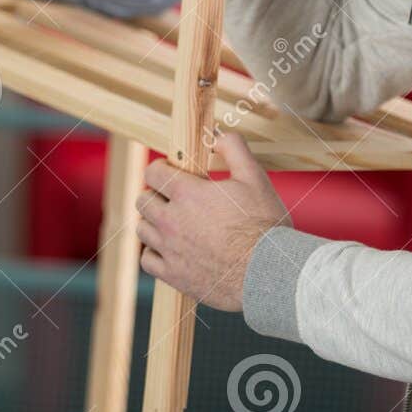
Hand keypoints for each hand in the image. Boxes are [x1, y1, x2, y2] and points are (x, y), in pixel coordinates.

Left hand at [135, 131, 290, 310]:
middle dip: (155, 194)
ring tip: (171, 222)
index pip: (153, 172)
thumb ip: (234, 149)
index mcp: (187, 194)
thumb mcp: (255, 177)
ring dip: (153, 222)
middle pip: (143, 200)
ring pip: (142, 230)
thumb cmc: (264, 225)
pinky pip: (147, 261)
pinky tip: (169, 250)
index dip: (161, 168)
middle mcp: (172, 221)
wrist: (269, 274)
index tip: (170, 171)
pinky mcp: (174, 275)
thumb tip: (217, 136)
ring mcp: (170, 250)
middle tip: (172, 197)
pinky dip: (153, 253)